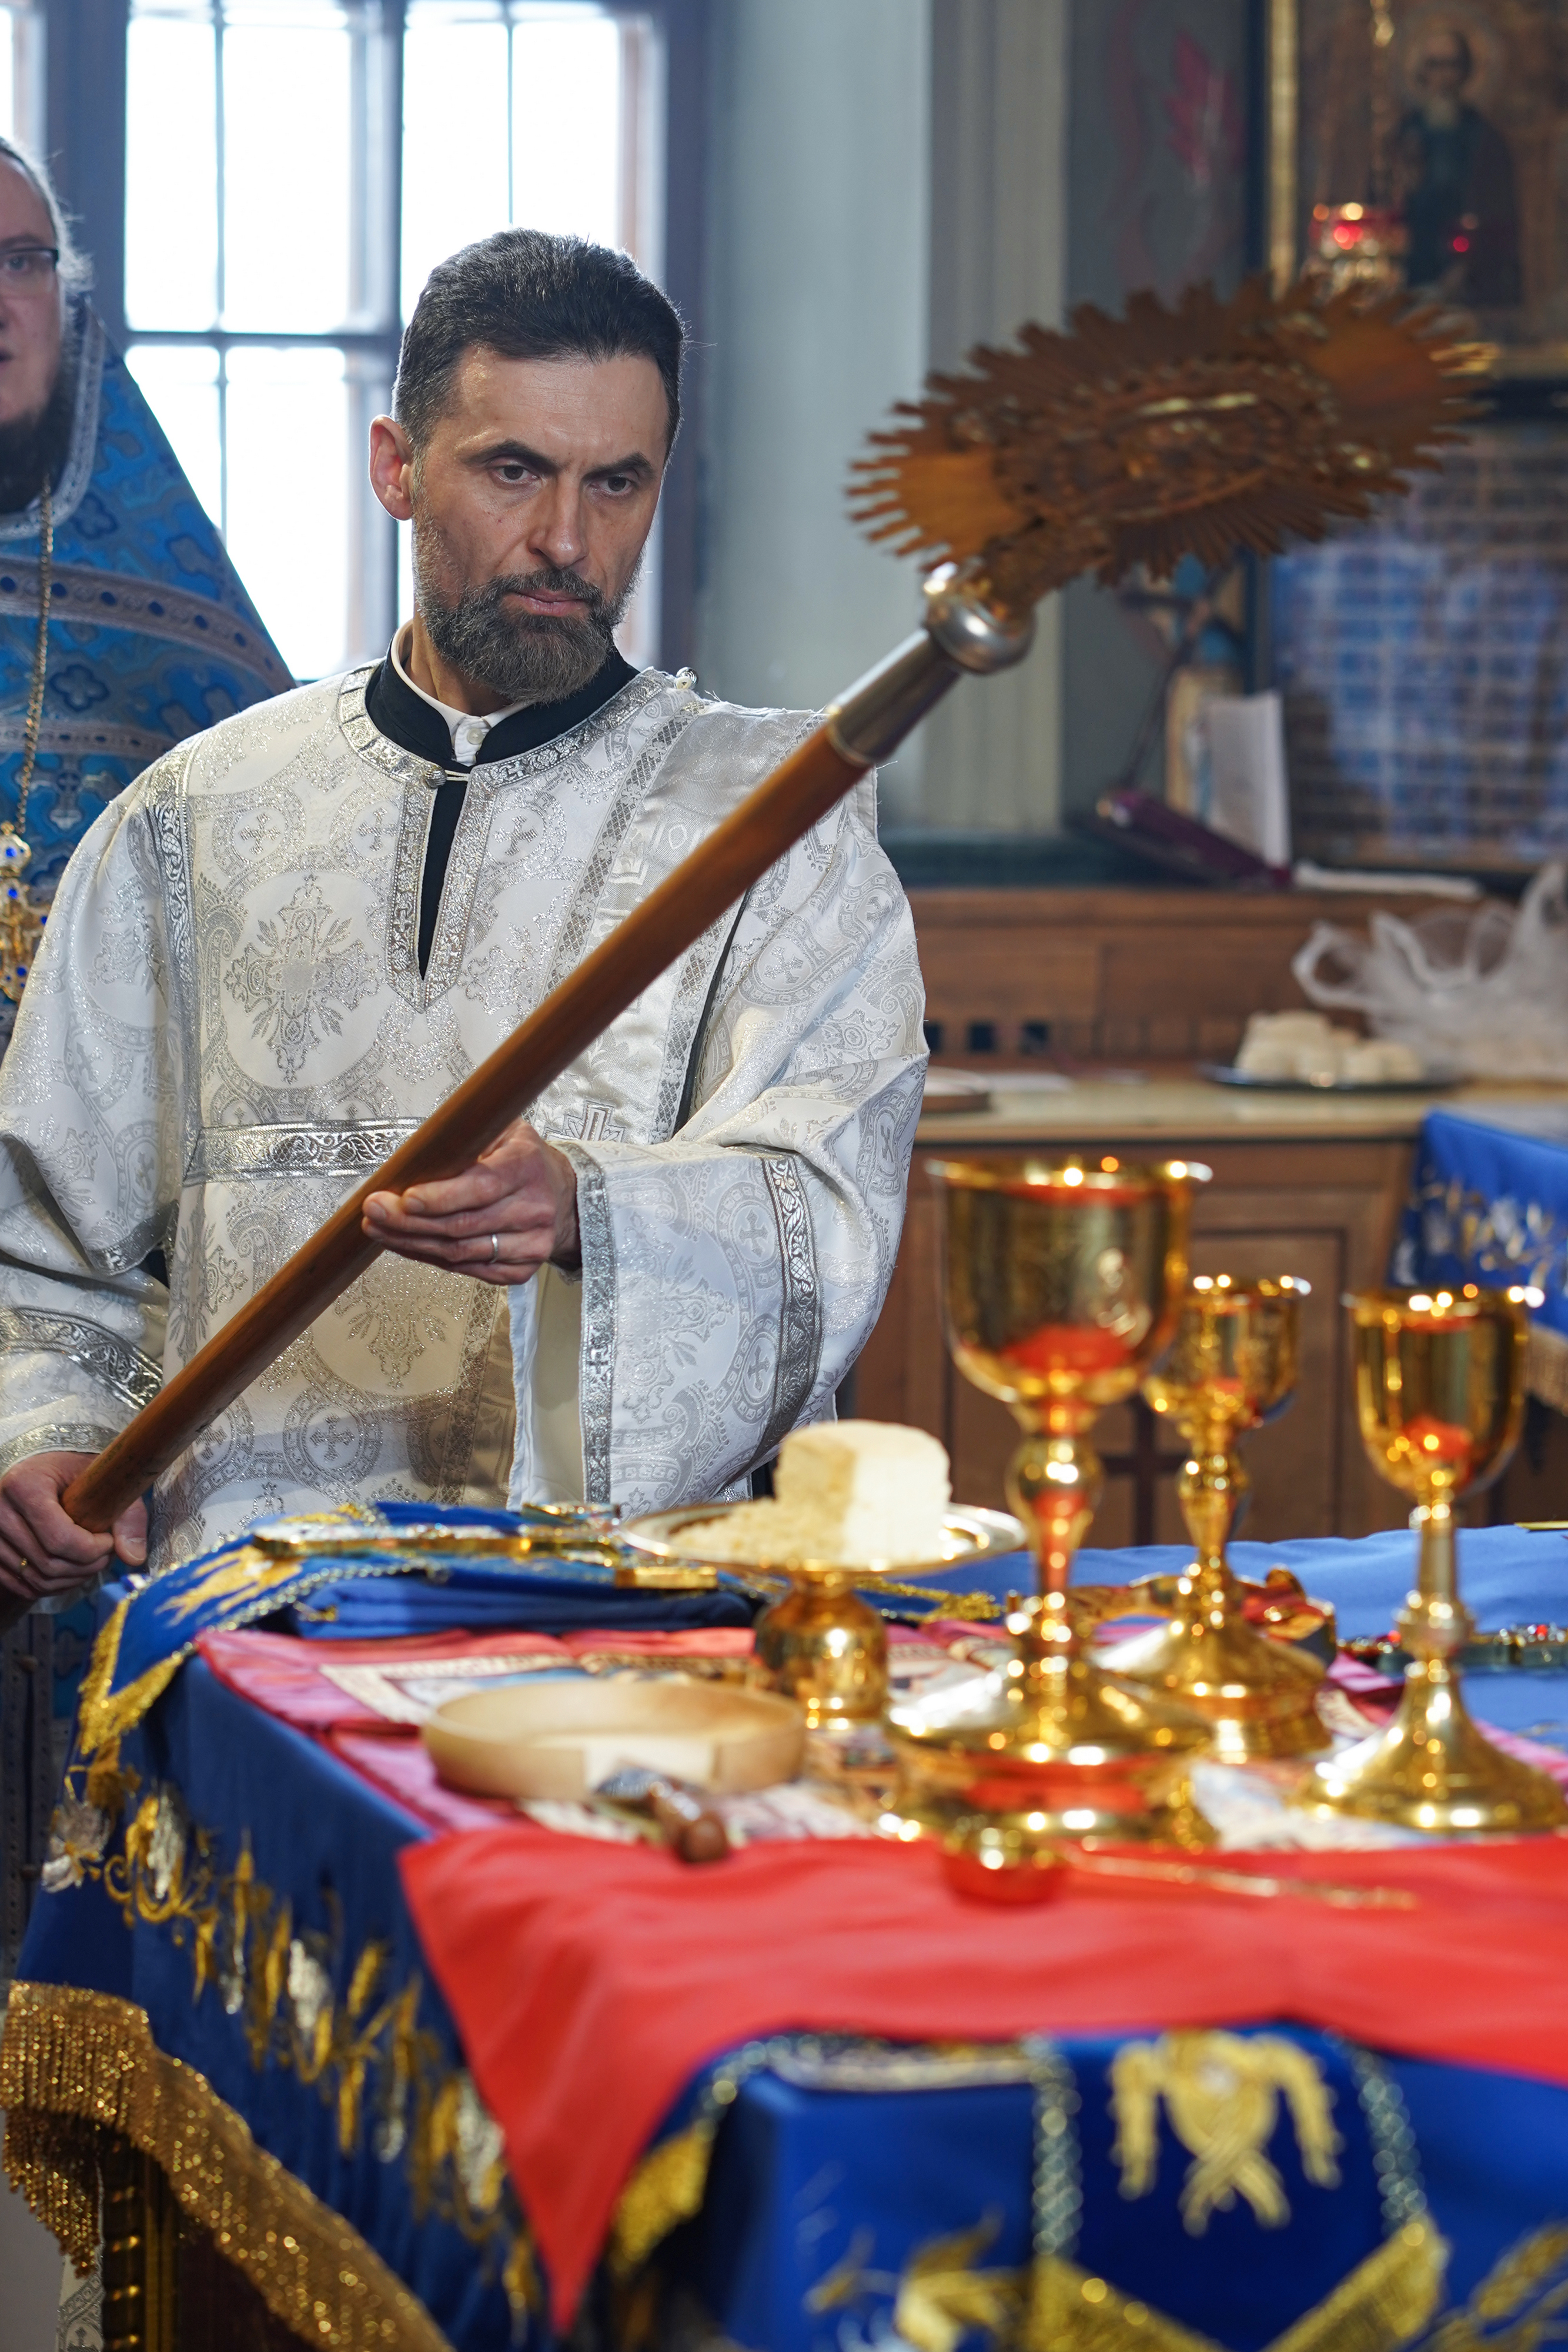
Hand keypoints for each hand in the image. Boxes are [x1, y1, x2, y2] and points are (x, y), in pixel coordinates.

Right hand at [0, 1450, 147, 1601]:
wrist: (43, 1462)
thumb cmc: (75, 1468)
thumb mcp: (104, 1479)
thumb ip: (127, 1516)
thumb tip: (134, 1557)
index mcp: (25, 1486)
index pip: (60, 1539)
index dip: (93, 1550)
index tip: (109, 1540)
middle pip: (48, 1563)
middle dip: (86, 1567)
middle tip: (106, 1554)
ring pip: (35, 1578)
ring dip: (71, 1579)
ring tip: (91, 1560)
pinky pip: (21, 1584)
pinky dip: (50, 1585)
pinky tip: (70, 1571)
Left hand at [361, 1119, 580, 1286]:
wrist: (563, 1196)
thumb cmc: (523, 1160)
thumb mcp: (502, 1130)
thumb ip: (465, 1138)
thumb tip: (415, 1153)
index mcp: (527, 1166)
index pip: (482, 1187)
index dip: (441, 1197)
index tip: (405, 1199)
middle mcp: (534, 1208)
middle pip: (463, 1225)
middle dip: (410, 1222)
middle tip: (375, 1211)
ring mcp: (531, 1243)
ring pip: (461, 1252)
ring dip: (413, 1243)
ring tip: (380, 1229)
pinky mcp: (522, 1269)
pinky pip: (468, 1270)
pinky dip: (432, 1259)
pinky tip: (409, 1245)